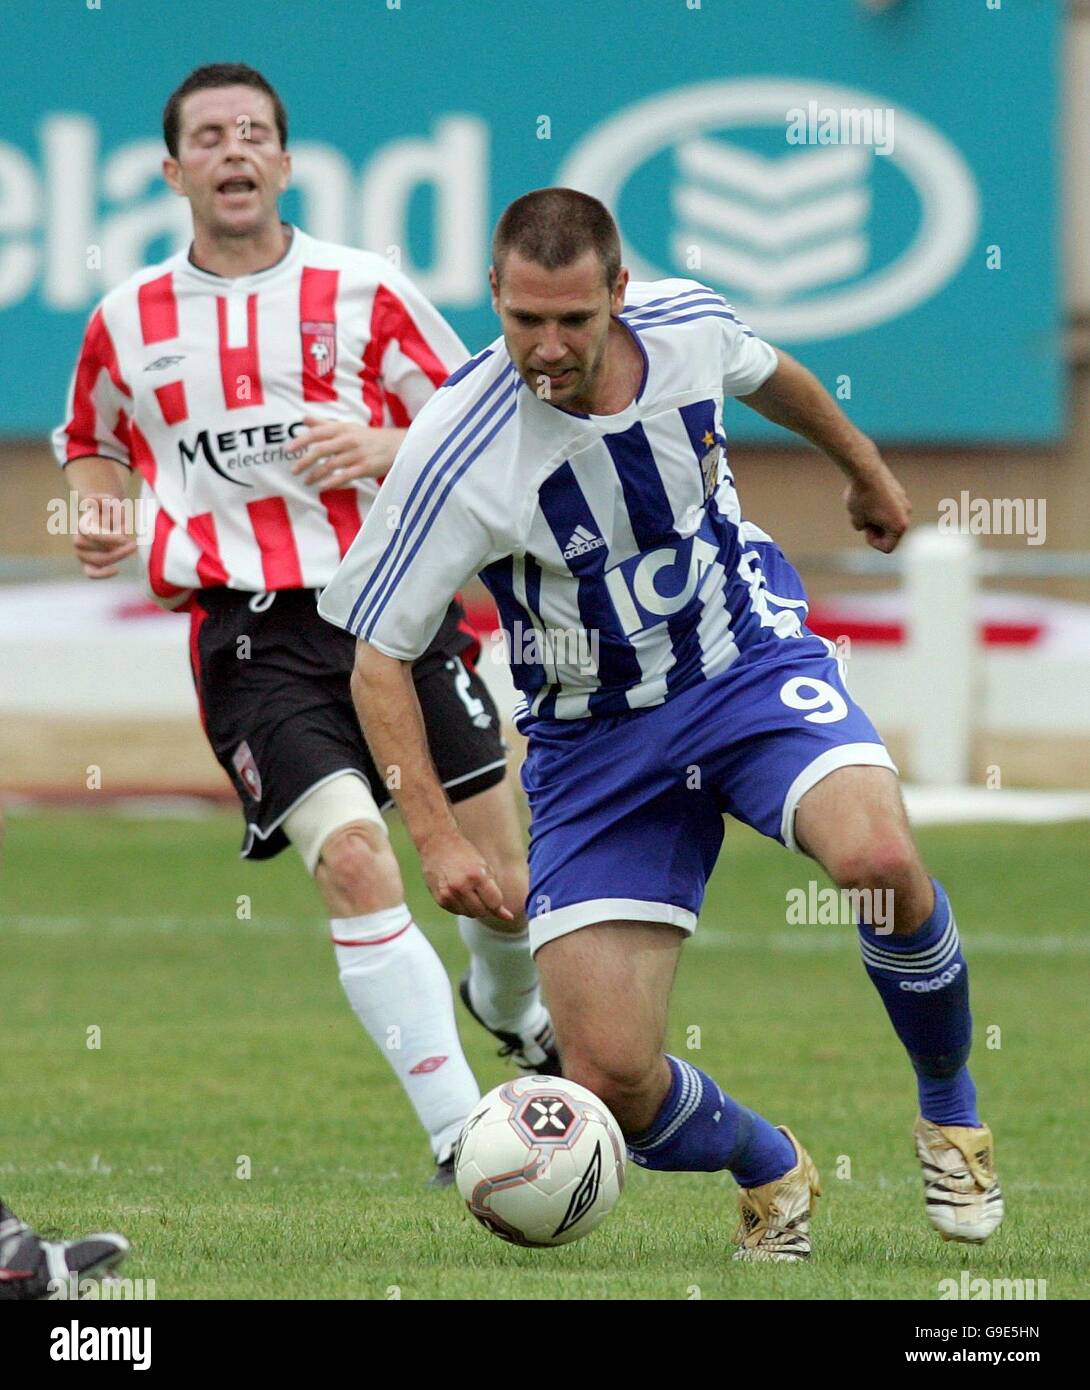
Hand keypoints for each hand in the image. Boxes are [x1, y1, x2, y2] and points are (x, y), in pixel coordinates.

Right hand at [73, 494, 136, 577]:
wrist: (108, 519)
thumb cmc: (110, 510)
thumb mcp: (109, 500)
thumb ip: (101, 498)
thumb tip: (90, 499)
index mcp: (82, 526)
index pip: (93, 536)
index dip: (110, 539)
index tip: (126, 539)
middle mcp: (78, 541)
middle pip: (97, 551)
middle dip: (118, 550)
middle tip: (134, 545)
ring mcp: (82, 554)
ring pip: (98, 562)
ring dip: (116, 556)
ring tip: (130, 547)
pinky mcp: (88, 564)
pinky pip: (91, 573)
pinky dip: (101, 574)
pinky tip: (117, 569)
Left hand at [290, 416, 405, 486]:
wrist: (397, 446)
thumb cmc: (368, 437)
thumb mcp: (347, 427)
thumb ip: (324, 424)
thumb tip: (303, 419)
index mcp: (342, 428)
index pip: (317, 433)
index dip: (301, 440)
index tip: (289, 450)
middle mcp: (348, 440)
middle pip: (321, 450)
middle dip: (304, 461)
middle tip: (294, 470)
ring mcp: (357, 454)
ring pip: (330, 465)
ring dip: (315, 475)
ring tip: (306, 481)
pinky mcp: (365, 468)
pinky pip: (344, 476)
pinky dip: (331, 482)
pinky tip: (322, 487)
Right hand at [419, 828, 513, 921]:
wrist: (437, 843)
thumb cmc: (464, 853)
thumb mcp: (485, 867)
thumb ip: (496, 891)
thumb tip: (508, 917)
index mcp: (477, 876)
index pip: (495, 904)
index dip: (497, 902)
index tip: (494, 897)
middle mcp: (462, 887)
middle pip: (482, 912)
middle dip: (486, 906)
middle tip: (481, 892)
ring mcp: (449, 894)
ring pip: (470, 914)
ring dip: (473, 907)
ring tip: (469, 890)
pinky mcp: (440, 899)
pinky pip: (457, 912)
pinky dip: (462, 906)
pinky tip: (459, 892)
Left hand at [843, 460, 910, 553]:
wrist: (865, 470)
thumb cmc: (861, 498)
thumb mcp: (857, 520)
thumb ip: (864, 527)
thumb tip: (866, 524)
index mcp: (899, 526)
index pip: (887, 547)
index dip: (872, 541)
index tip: (865, 528)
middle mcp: (906, 514)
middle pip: (890, 533)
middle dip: (875, 529)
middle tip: (862, 517)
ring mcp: (904, 501)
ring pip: (889, 518)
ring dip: (876, 517)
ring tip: (863, 506)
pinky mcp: (899, 491)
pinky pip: (888, 506)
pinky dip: (878, 506)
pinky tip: (866, 496)